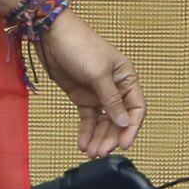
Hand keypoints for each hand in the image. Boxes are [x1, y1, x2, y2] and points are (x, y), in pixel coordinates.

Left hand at [37, 12, 145, 158]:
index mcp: (126, 78)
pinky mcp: (81, 97)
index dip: (131, 127)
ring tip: (91, 152)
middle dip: (111, 137)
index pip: (136, 108)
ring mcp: (97, 93)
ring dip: (98, 137)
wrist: (51, 36)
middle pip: (118, 119)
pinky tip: (83, 143)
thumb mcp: (98, 73)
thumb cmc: (80, 46)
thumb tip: (124, 122)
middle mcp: (115, 88)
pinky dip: (86, 131)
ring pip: (103, 122)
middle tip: (101, 152)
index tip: (124, 144)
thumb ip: (112, 99)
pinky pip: (88, 118)